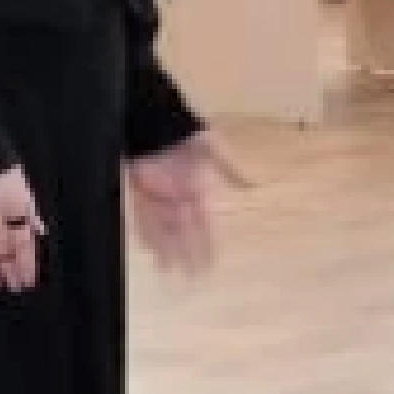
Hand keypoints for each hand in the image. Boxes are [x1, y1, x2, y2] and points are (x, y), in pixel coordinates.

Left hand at [128, 133, 250, 277]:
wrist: (151, 115)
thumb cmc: (185, 129)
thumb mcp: (212, 146)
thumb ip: (231, 167)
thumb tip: (255, 184)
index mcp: (196, 188)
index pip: (204, 223)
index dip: (207, 244)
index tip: (210, 264)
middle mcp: (177, 196)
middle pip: (183, 231)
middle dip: (187, 253)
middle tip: (191, 278)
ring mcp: (157, 194)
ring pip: (163, 228)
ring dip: (167, 249)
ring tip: (170, 272)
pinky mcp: (137, 189)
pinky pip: (141, 215)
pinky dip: (147, 232)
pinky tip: (150, 250)